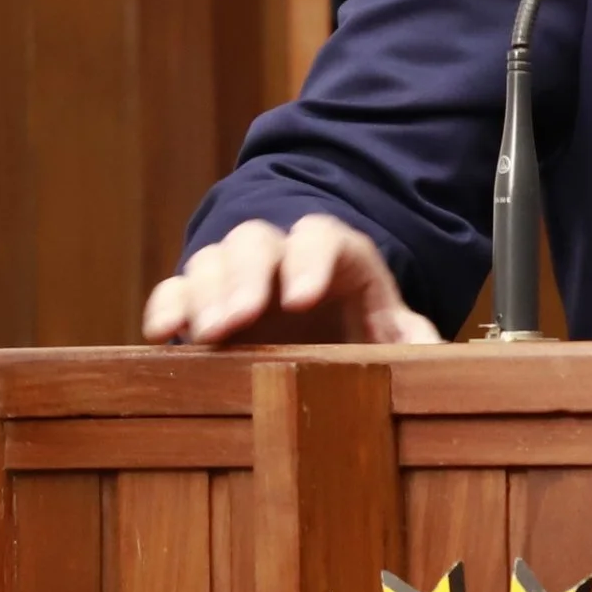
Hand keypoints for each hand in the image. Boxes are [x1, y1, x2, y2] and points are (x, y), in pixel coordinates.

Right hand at [142, 215, 441, 347]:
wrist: (320, 322)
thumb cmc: (356, 323)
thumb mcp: (389, 326)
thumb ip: (409, 334)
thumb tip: (430, 352)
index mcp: (333, 254)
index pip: (321, 239)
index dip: (310, 262)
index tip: (303, 298)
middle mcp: (278, 255)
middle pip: (256, 244)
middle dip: (245, 279)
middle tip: (237, 321)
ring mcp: (234, 274)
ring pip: (211, 261)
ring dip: (204, 295)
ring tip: (207, 336)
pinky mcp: (201, 301)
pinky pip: (175, 289)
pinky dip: (166, 307)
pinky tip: (161, 335)